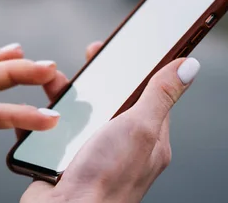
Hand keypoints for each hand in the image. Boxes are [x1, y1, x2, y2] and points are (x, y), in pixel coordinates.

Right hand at [22, 42, 200, 202]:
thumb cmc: (107, 180)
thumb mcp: (139, 128)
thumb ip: (160, 96)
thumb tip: (189, 66)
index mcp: (147, 138)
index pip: (147, 93)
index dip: (135, 68)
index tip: (120, 48)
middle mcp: (120, 144)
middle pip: (108, 99)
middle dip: (95, 77)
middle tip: (86, 60)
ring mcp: (90, 152)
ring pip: (77, 112)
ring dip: (64, 95)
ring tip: (53, 82)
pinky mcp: (63, 159)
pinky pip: (53, 129)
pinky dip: (44, 117)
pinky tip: (38, 111)